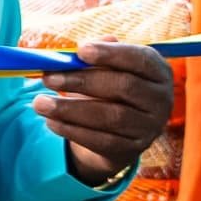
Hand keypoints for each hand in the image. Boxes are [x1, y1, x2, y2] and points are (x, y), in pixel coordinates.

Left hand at [37, 43, 173, 184]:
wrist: (119, 130)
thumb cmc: (110, 87)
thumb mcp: (107, 68)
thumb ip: (95, 56)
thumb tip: (77, 50)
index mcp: (159, 71)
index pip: (140, 59)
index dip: (111, 54)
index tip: (81, 50)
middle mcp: (161, 100)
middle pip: (124, 87)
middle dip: (82, 81)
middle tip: (48, 78)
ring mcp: (150, 127)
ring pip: (110, 117)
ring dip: (70, 109)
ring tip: (39, 103)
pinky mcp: (133, 150)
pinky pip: (102, 141)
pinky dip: (73, 131)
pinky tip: (51, 122)